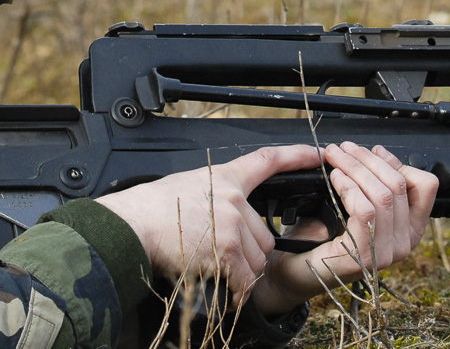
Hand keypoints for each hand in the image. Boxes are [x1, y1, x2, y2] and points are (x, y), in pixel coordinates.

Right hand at [94, 144, 322, 304]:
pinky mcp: (226, 250)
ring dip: (243, 273)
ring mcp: (231, 224)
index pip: (267, 161)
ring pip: (258, 259)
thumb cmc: (151, 208)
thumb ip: (215, 195)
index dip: (296, 156)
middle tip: (224, 257)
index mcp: (225, 178)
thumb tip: (225, 211)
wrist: (133, 225)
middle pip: (264, 234)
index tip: (317, 154)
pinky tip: (228, 295)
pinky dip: (238, 293)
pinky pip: (245, 278)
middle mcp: (233, 199)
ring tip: (219, 272)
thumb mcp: (187, 185)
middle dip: (249, 253)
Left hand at [246, 143, 437, 316]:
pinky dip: (349, 188)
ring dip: (354, 169)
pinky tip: (335, 179)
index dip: (398, 162)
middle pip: (398, 184)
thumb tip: (375, 153)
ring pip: (382, 194)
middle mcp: (404, 243)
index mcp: (409, 228)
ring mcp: (387, 252)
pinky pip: (365, 210)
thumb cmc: (322, 235)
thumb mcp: (356, 205)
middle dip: (367, 159)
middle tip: (343, 148)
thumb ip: (374, 185)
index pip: (425, 186)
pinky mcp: (365, 255)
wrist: (296, 267)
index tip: (372, 151)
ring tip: (334, 159)